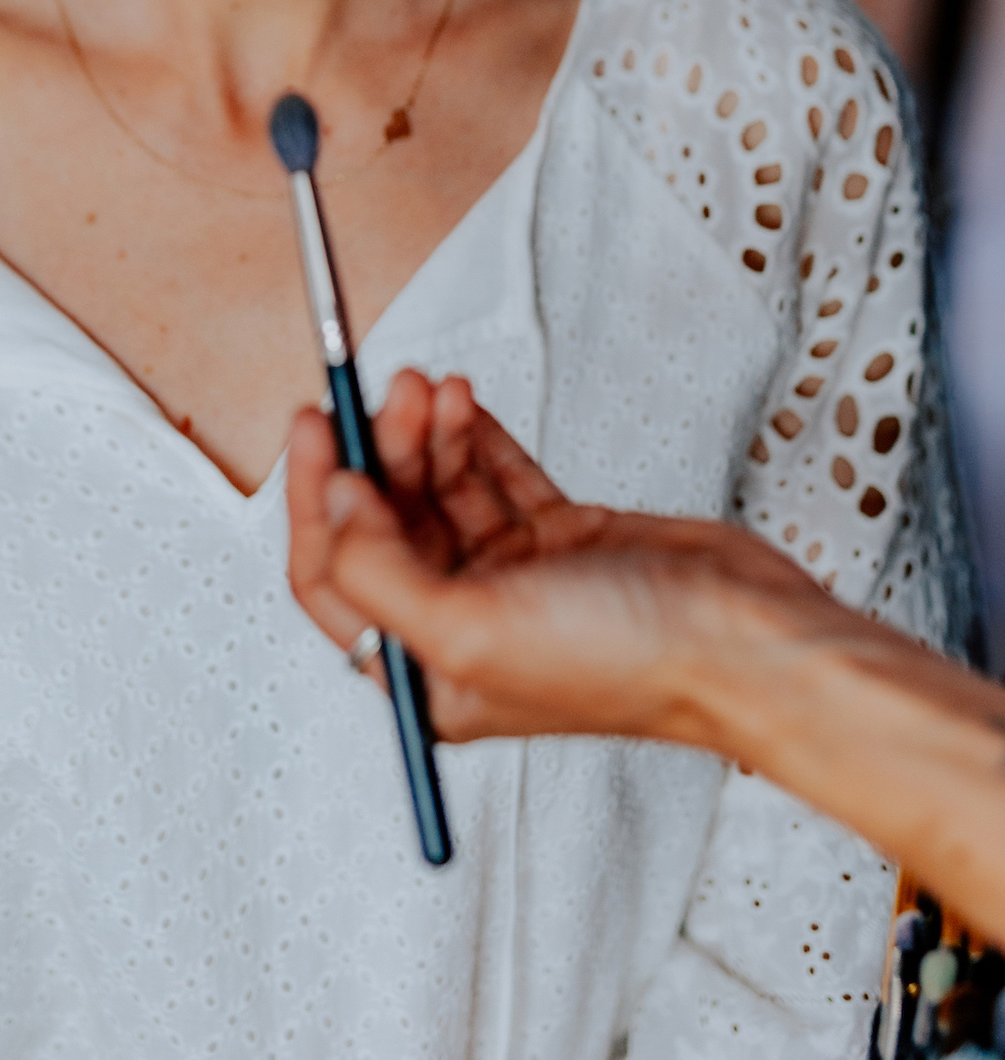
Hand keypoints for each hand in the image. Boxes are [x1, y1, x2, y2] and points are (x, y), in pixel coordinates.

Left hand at [286, 367, 825, 747]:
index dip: (314, 499)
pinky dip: (478, 436)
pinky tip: (469, 400)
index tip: (313, 424)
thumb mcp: (470, 631)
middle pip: (387, 521)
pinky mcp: (562, 537)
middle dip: (381, 450)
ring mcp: (514, 579)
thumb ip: (379, 570)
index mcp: (428, 674)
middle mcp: (463, 625)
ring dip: (429, 432)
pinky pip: (497, 474)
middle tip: (391, 389)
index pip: (333, 577)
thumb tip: (331, 501)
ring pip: (440, 488)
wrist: (745, 639)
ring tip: (437, 385)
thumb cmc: (624, 662)